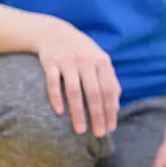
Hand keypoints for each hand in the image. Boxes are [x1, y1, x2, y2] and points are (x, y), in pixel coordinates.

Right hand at [34, 18, 120, 136]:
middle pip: (94, 93)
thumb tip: (115, 108)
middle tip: (98, 134)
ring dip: (78, 113)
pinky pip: (53, 83)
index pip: (109, 90)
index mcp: (102, 61)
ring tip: (80, 130)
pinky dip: (56, 98)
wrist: (54, 32)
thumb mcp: (99, 61)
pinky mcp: (50, 62)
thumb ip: (109, 81)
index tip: (110, 128)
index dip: (111, 110)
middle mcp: (86, 60)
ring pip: (74, 91)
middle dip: (97, 116)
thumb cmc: (82, 52)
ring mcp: (68, 61)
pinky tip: (59, 113)